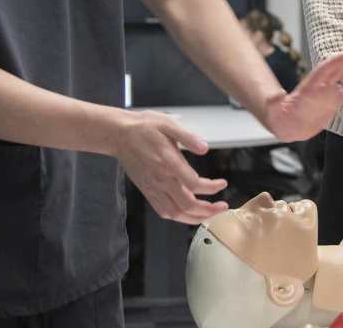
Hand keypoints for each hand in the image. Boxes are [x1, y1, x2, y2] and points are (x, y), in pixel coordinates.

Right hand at [113, 110, 228, 223]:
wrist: (119, 135)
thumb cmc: (144, 127)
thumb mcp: (168, 123)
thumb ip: (188, 136)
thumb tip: (205, 148)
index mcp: (168, 162)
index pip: (194, 184)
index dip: (212, 188)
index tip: (222, 183)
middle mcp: (160, 179)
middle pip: (187, 205)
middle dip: (208, 210)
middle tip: (222, 206)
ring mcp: (153, 188)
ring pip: (175, 213)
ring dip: (195, 217)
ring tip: (209, 214)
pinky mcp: (147, 191)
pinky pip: (163, 211)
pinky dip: (179, 217)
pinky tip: (188, 214)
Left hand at [261, 44, 342, 141]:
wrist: (287, 126)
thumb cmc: (280, 118)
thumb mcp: (275, 110)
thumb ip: (276, 102)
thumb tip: (278, 94)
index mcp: (309, 85)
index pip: (324, 69)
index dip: (335, 62)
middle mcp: (321, 84)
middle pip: (339, 66)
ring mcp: (329, 90)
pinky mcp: (336, 98)